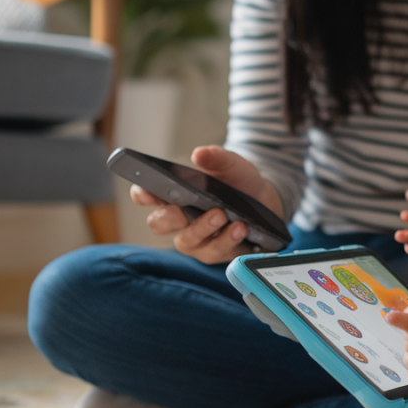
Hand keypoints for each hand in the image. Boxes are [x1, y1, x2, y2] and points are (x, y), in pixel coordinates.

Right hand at [131, 145, 283, 263]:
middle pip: (158, 223)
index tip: (145, 190)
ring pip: (187, 241)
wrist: (265, 203)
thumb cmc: (238, 183)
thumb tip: (200, 154)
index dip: (141, 193)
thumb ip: (216, 158)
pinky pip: (215, 250)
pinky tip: (239, 228)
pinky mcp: (214, 252)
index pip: (145, 195)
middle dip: (169, 217)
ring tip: (221, 215)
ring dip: (203, 228)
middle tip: (182, 209)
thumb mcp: (231, 165)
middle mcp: (177, 219)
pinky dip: (227, 239)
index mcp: (172, 194)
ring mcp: (194, 239)